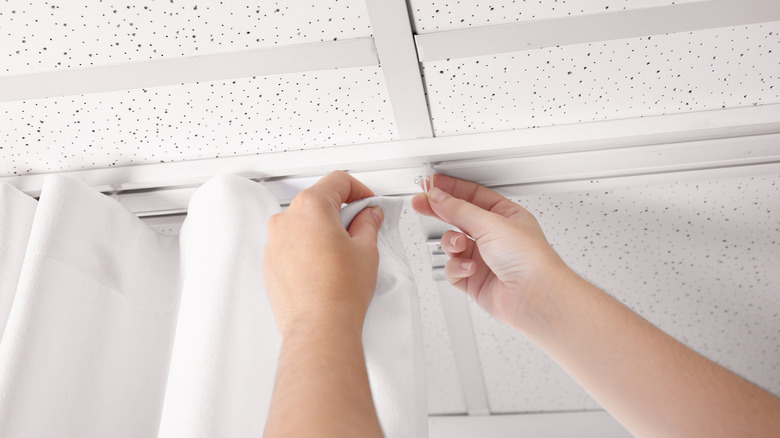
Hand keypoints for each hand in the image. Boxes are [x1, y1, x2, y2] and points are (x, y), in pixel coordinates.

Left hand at [264, 171, 383, 337]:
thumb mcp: (366, 250)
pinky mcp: (270, 264)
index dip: (359, 189)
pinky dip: (307, 250)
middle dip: (340, 211)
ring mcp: (274, 243)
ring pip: (302, 225)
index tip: (367, 203)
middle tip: (360, 228)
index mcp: (310, 207)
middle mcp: (286, 221)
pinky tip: (326, 268)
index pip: (337, 181)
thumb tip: (368, 216)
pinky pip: (291, 246)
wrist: (319, 327)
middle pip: (317, 202)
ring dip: (322, 231)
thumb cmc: (339, 292)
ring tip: (343, 254)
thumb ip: (368, 224)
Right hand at [412, 175, 575, 330]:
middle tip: (420, 203)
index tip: (430, 184)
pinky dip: (457, 268)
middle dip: (439, 211)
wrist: (534, 296)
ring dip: (452, 244)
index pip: (472, 195)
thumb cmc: (529, 259)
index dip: (450, 188)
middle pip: (459, 217)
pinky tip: (469, 268)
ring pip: (453, 245)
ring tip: (459, 245)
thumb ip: (459, 210)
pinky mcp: (475, 280)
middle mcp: (495, 236)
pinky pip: (453, 269)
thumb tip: (439, 197)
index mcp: (505, 215)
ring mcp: (484, 258)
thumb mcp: (490, 223)